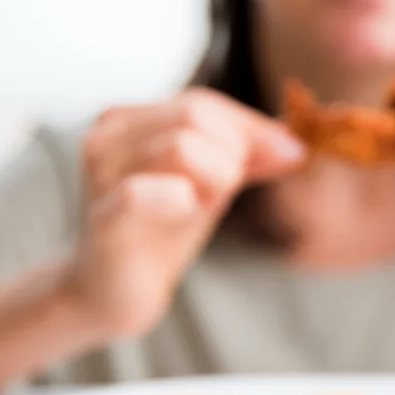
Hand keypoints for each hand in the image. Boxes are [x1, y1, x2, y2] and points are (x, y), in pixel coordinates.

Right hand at [69, 89, 305, 336]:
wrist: (113, 292)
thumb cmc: (158, 232)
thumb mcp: (210, 184)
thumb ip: (246, 156)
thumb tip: (293, 143)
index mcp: (130, 118)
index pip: (203, 103)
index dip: (253, 128)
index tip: (290, 155)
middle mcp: (107, 134)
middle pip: (195, 115)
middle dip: (232, 155)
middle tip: (226, 194)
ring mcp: (100, 173)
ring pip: (180, 146)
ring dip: (212, 180)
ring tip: (197, 207)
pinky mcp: (102, 216)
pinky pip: (141, 193)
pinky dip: (177, 199)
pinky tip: (186, 211)